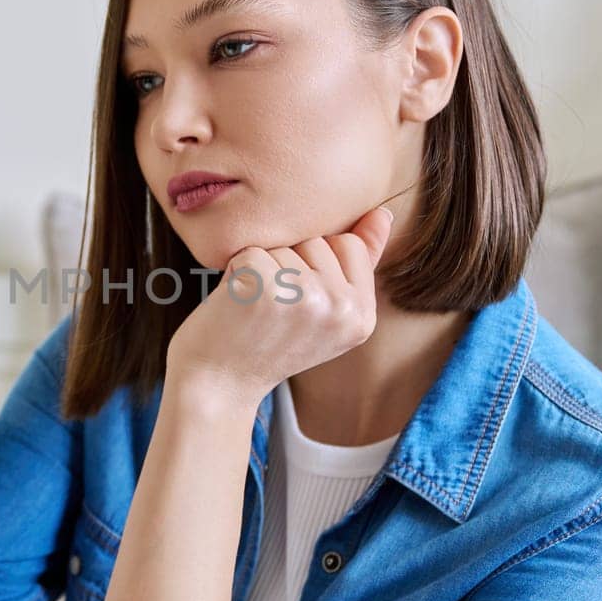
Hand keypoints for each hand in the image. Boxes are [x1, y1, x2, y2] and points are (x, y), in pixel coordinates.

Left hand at [165, 206, 394, 407]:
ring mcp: (305, 299)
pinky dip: (234, 271)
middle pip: (315, 240)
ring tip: (254, 309)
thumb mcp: (324, 311)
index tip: (295, 302)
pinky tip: (235, 305)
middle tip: (272, 311)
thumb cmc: (266, 343)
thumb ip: (357, 262)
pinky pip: (250, 251)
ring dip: (259, 269)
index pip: (347, 244)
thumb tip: (383, 213)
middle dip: (285, 264)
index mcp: (362, 316)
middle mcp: (341, 310)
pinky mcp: (265, 290)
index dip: (312, 262)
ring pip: (281, 244)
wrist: (218, 387)